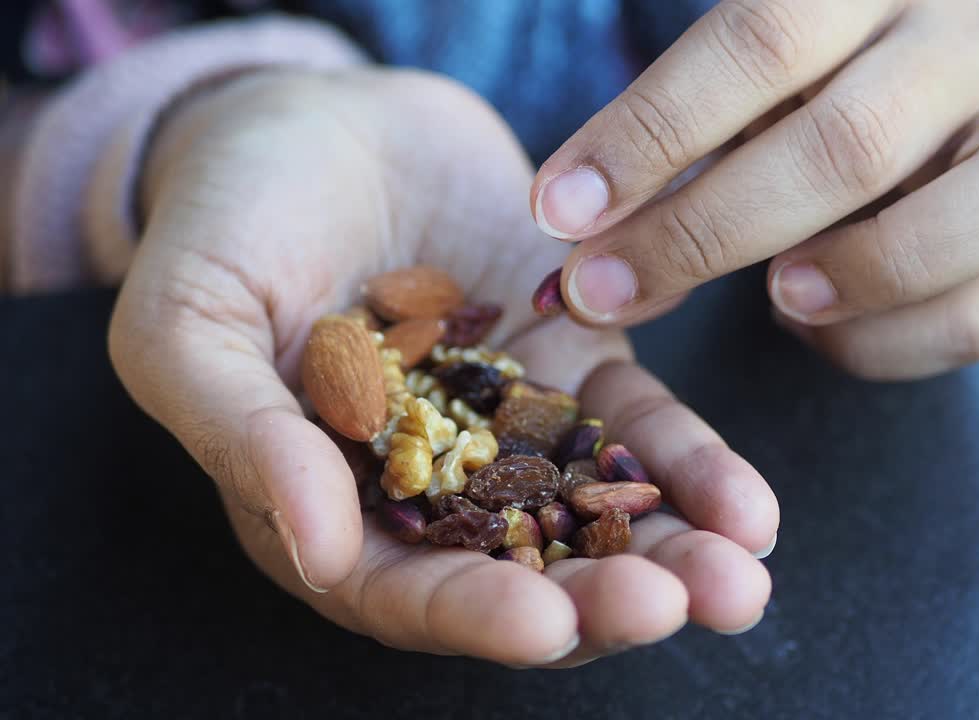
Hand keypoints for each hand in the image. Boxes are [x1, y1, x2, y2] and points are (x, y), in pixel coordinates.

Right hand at [108, 69, 776, 666]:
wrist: (317, 122)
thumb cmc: (226, 221)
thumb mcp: (188, 322)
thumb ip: (243, 434)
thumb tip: (318, 551)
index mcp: (330, 506)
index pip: (404, 590)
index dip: (474, 615)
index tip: (546, 624)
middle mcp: (431, 492)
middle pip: (523, 575)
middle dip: (604, 601)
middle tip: (680, 601)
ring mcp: (511, 435)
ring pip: (596, 516)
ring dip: (672, 552)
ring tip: (740, 574)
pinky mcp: (571, 371)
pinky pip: (637, 429)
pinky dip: (689, 466)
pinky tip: (745, 504)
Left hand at [531, 0, 978, 378]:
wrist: (949, 103)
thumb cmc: (810, 98)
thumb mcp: (735, 105)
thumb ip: (667, 173)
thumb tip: (582, 283)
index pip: (757, 40)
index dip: (650, 132)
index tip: (556, 211)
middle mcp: (957, 40)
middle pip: (846, 141)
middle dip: (706, 231)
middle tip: (602, 292)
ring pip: (971, 212)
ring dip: (855, 272)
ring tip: (775, 298)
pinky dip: (885, 341)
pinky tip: (822, 327)